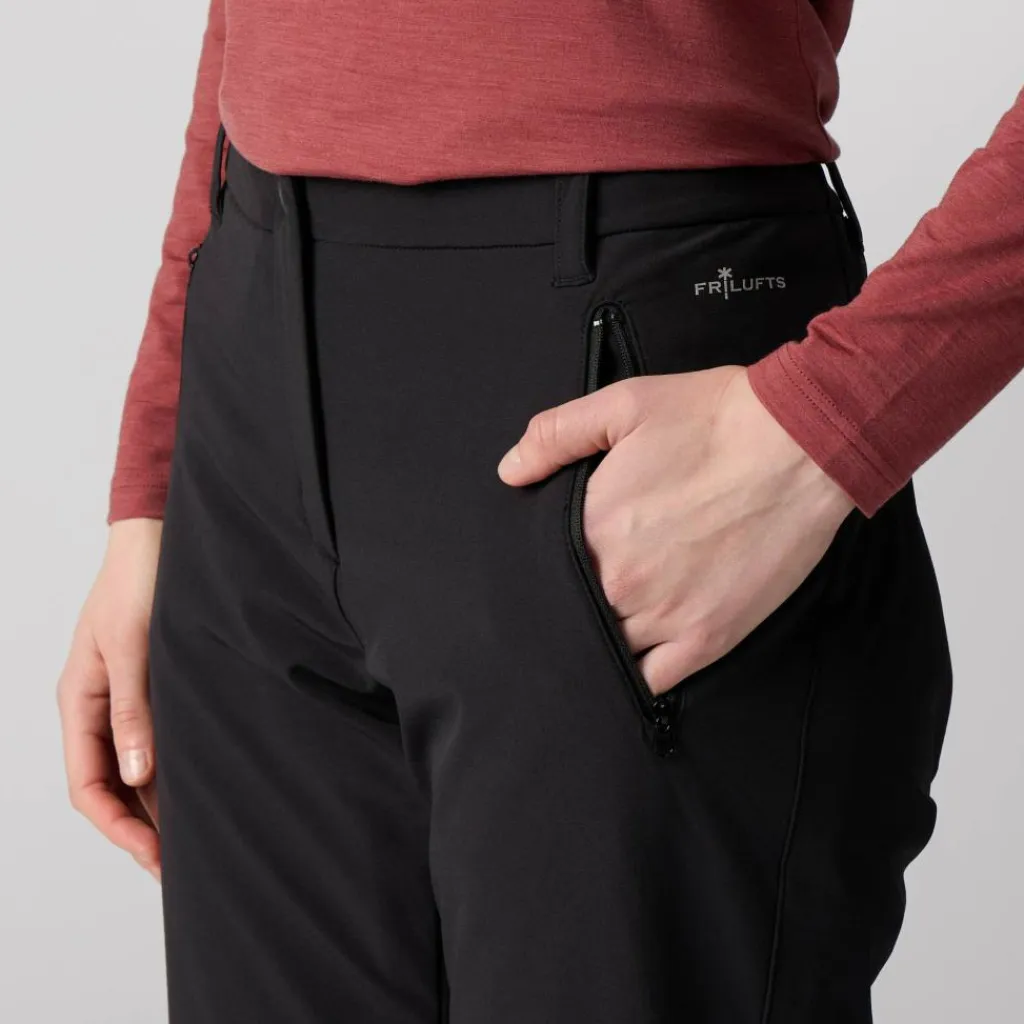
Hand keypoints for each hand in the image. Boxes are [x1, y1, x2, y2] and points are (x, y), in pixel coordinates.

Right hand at [57, 518, 163, 880]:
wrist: (161, 538)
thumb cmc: (141, 582)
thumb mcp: (132, 647)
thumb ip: (133, 709)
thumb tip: (134, 775)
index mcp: (80, 701)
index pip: (87, 783)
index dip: (118, 826)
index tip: (155, 856)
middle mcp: (100, 707)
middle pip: (111, 785)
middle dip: (140, 827)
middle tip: (181, 865)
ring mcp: (128, 699)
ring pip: (135, 768)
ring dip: (159, 803)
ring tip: (195, 839)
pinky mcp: (156, 688)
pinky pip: (158, 742)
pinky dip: (173, 771)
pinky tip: (201, 788)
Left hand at [498, 366, 854, 693]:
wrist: (799, 443)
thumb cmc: (713, 418)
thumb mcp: (624, 404)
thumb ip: (556, 435)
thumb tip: (510, 471)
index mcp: (592, 528)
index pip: (544, 569)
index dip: (548, 567)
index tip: (559, 564)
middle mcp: (621, 581)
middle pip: (576, 611)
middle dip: (576, 601)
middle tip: (592, 587)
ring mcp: (665, 615)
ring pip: (610, 648)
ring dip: (606, 637)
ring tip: (614, 621)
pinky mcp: (710, 636)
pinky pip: (656, 680)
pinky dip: (642, 674)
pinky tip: (640, 657)